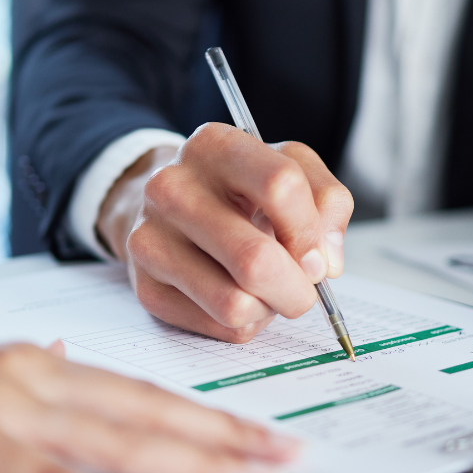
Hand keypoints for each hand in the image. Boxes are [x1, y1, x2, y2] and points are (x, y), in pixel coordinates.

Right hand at [97, 123, 354, 342]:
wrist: (168, 207)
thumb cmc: (237, 190)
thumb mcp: (289, 169)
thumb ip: (326, 202)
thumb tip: (324, 261)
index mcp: (213, 146)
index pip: (280, 186)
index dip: (310, 231)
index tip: (316, 255)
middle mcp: (171, 187)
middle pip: (255, 259)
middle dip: (296, 289)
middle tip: (302, 289)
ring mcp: (150, 239)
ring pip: (235, 304)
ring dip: (269, 308)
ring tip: (267, 290)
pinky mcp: (146, 287)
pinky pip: (217, 326)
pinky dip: (244, 322)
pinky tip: (237, 295)